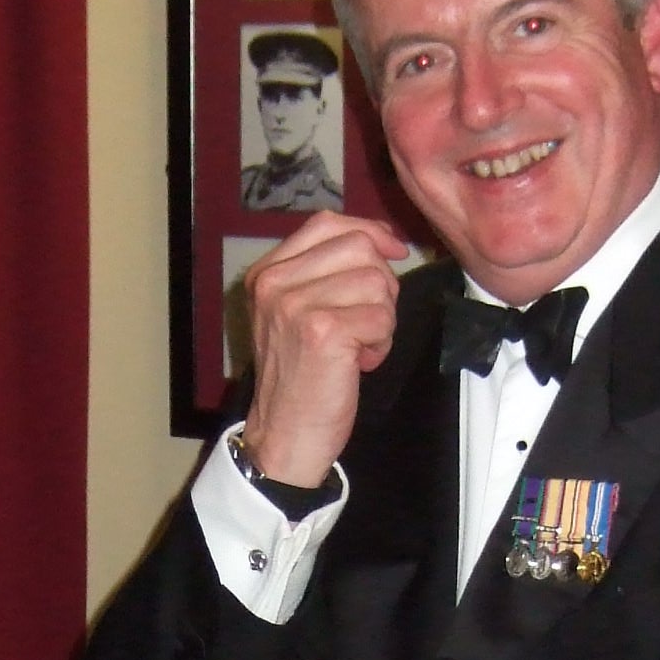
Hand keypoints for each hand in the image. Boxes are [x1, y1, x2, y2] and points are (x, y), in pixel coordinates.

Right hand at [241, 214, 411, 486]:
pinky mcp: (323, 330)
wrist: (286, 435)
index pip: (327, 223)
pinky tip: (359, 363)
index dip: (370, 232)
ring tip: (357, 348)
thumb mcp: (297, 313)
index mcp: (266, 273)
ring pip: (377, 282)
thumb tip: (381, 240)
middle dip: (380, 285)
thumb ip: (325, 272)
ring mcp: (296, 305)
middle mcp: (275, 284)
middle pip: (360, 247)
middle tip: (364, 323)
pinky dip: (381, 344)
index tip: (392, 252)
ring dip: (381, 319)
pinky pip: (382, 317)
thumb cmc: (301, 378)